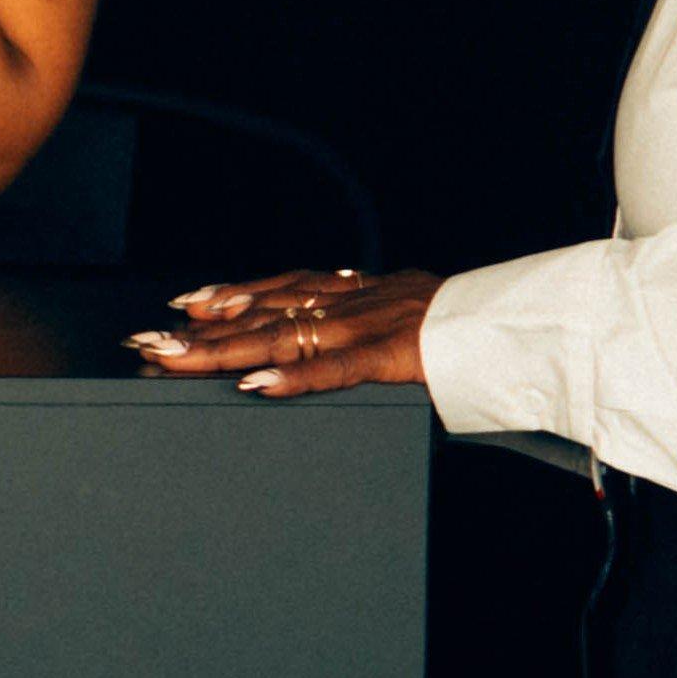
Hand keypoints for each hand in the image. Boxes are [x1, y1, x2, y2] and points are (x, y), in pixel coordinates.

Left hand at [134, 267, 440, 395]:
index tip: (186, 305)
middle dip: (203, 331)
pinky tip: (257, 387)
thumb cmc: (470, 328)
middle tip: (149, 341)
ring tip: (176, 359)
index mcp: (359, 292)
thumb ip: (369, 327)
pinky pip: (337, 370)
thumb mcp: (410, 314)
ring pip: (284, 339)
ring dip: (225, 351)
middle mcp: (354, 302)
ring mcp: (370, 327)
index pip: (282, 290)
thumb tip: (332, 343)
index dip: (232, 296)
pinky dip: (296, 378)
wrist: (527, 320)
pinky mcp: (393, 357)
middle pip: (265, 316)